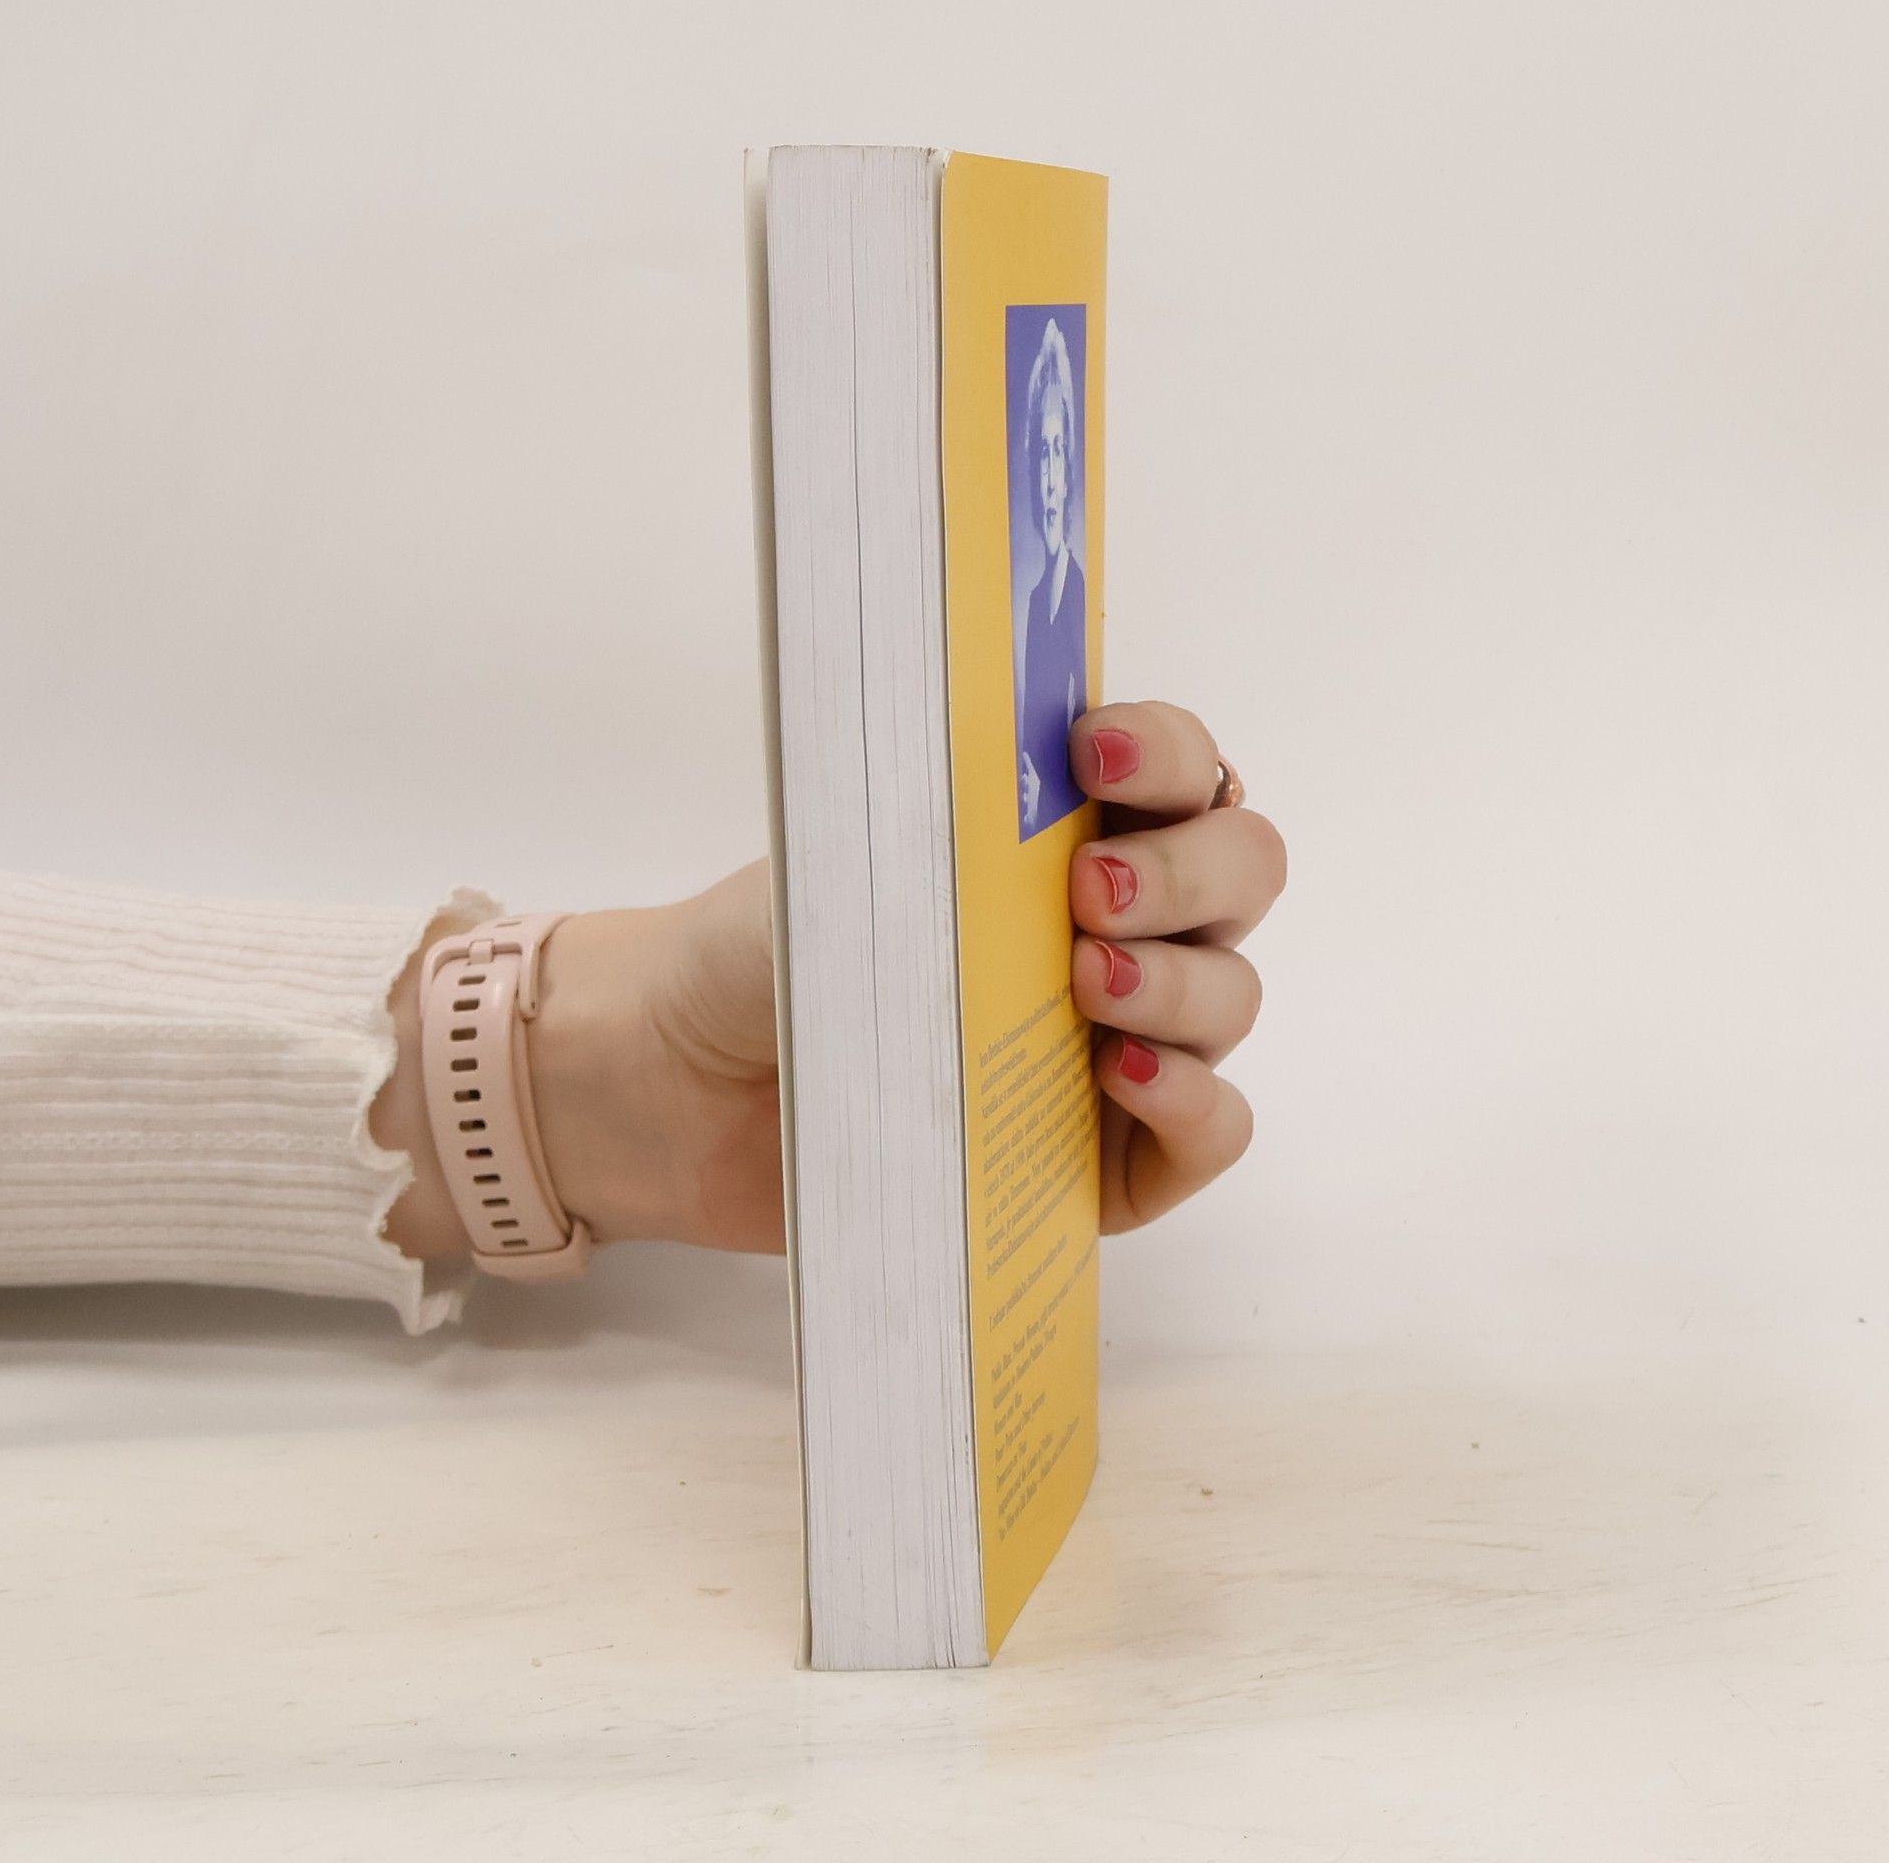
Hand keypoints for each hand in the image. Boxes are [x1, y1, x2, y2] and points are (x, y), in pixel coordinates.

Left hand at [393, 701, 1281, 1261]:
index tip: (1094, 753)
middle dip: (1190, 871)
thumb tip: (1051, 804)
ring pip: (1229, 998)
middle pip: (1241, 875)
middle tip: (1091, 890)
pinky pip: (1211, 1132)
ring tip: (1084, 985)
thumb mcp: (847, 858)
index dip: (1167, 749)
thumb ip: (955, 831)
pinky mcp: (1097, 1158)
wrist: (667, 1084)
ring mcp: (1111, 1043)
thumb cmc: (752, 949)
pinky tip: (1120, 1076)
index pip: (1181, 768)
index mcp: (1060, 832)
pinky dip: (1194, 1100)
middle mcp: (1111, 928)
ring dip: (1182, 983)